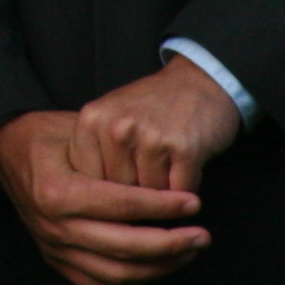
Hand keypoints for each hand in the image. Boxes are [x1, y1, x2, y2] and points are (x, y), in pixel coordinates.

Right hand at [0, 108, 209, 284]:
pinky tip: (158, 265)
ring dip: (158, 268)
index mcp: (57, 192)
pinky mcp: (56, 261)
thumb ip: (117, 157)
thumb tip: (166, 180)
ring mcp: (53, 248)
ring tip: (187, 251)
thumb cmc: (50, 136)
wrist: (8, 150)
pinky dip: (133, 282)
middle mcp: (53, 226)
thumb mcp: (80, 131)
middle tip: (201, 235)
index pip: (121, 207)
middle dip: (169, 245)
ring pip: (114, 275)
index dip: (162, 207)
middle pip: (122, 249)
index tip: (193, 203)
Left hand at [71, 57, 242, 194]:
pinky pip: (178, 192)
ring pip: (149, 195)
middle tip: (148, 160)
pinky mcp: (184, 149)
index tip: (120, 169)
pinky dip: (185, 186)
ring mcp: (151, 138)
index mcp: (92, 119)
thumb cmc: (150, 107)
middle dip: (136, 187)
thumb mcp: (108, 117)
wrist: (199, 82)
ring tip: (166, 159)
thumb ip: (92, 152)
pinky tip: (184, 163)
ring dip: (162, 188)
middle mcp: (118, 127)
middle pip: (119, 190)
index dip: (107, 184)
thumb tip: (85, 202)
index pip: (88, 180)